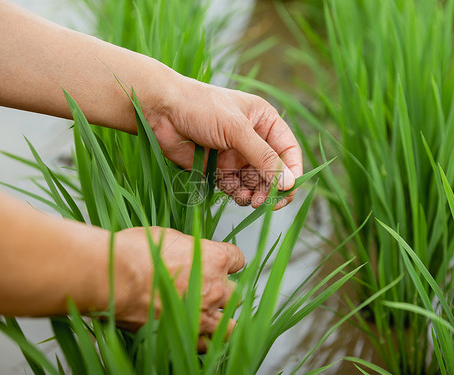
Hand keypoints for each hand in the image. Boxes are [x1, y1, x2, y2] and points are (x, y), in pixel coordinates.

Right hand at [112, 226, 244, 347]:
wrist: (115, 277)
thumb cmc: (135, 253)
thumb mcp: (168, 236)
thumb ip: (188, 248)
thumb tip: (188, 251)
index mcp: (214, 258)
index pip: (237, 259)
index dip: (229, 262)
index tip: (223, 263)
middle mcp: (215, 287)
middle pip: (235, 292)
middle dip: (225, 291)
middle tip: (210, 290)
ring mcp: (204, 314)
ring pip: (232, 324)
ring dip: (223, 319)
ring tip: (210, 316)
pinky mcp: (187, 335)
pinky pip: (209, 344)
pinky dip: (207, 340)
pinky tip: (198, 334)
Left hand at [144, 75, 302, 209]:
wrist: (161, 111)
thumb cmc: (200, 108)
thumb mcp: (236, 129)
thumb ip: (263, 157)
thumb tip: (288, 183)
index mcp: (264, 121)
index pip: (288, 151)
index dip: (292, 171)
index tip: (289, 189)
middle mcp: (253, 139)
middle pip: (274, 171)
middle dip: (273, 188)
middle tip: (268, 202)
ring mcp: (235, 155)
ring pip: (256, 183)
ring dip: (257, 194)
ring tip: (252, 201)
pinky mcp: (218, 169)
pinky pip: (236, 188)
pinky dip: (240, 195)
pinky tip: (239, 197)